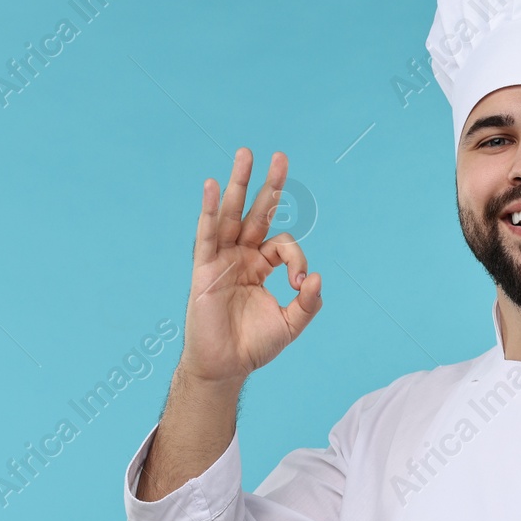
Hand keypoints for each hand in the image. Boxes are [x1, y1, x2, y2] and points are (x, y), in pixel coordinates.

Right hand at [179, 148, 322, 386]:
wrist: (225, 367)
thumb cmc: (254, 346)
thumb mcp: (291, 324)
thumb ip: (308, 302)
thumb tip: (316, 277)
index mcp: (260, 266)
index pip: (282, 244)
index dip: (296, 257)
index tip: (299, 280)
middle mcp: (241, 257)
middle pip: (256, 213)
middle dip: (269, 186)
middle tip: (281, 156)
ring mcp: (222, 259)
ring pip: (231, 215)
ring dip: (238, 184)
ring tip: (246, 154)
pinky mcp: (204, 268)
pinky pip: (206, 234)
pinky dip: (209, 210)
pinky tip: (212, 186)